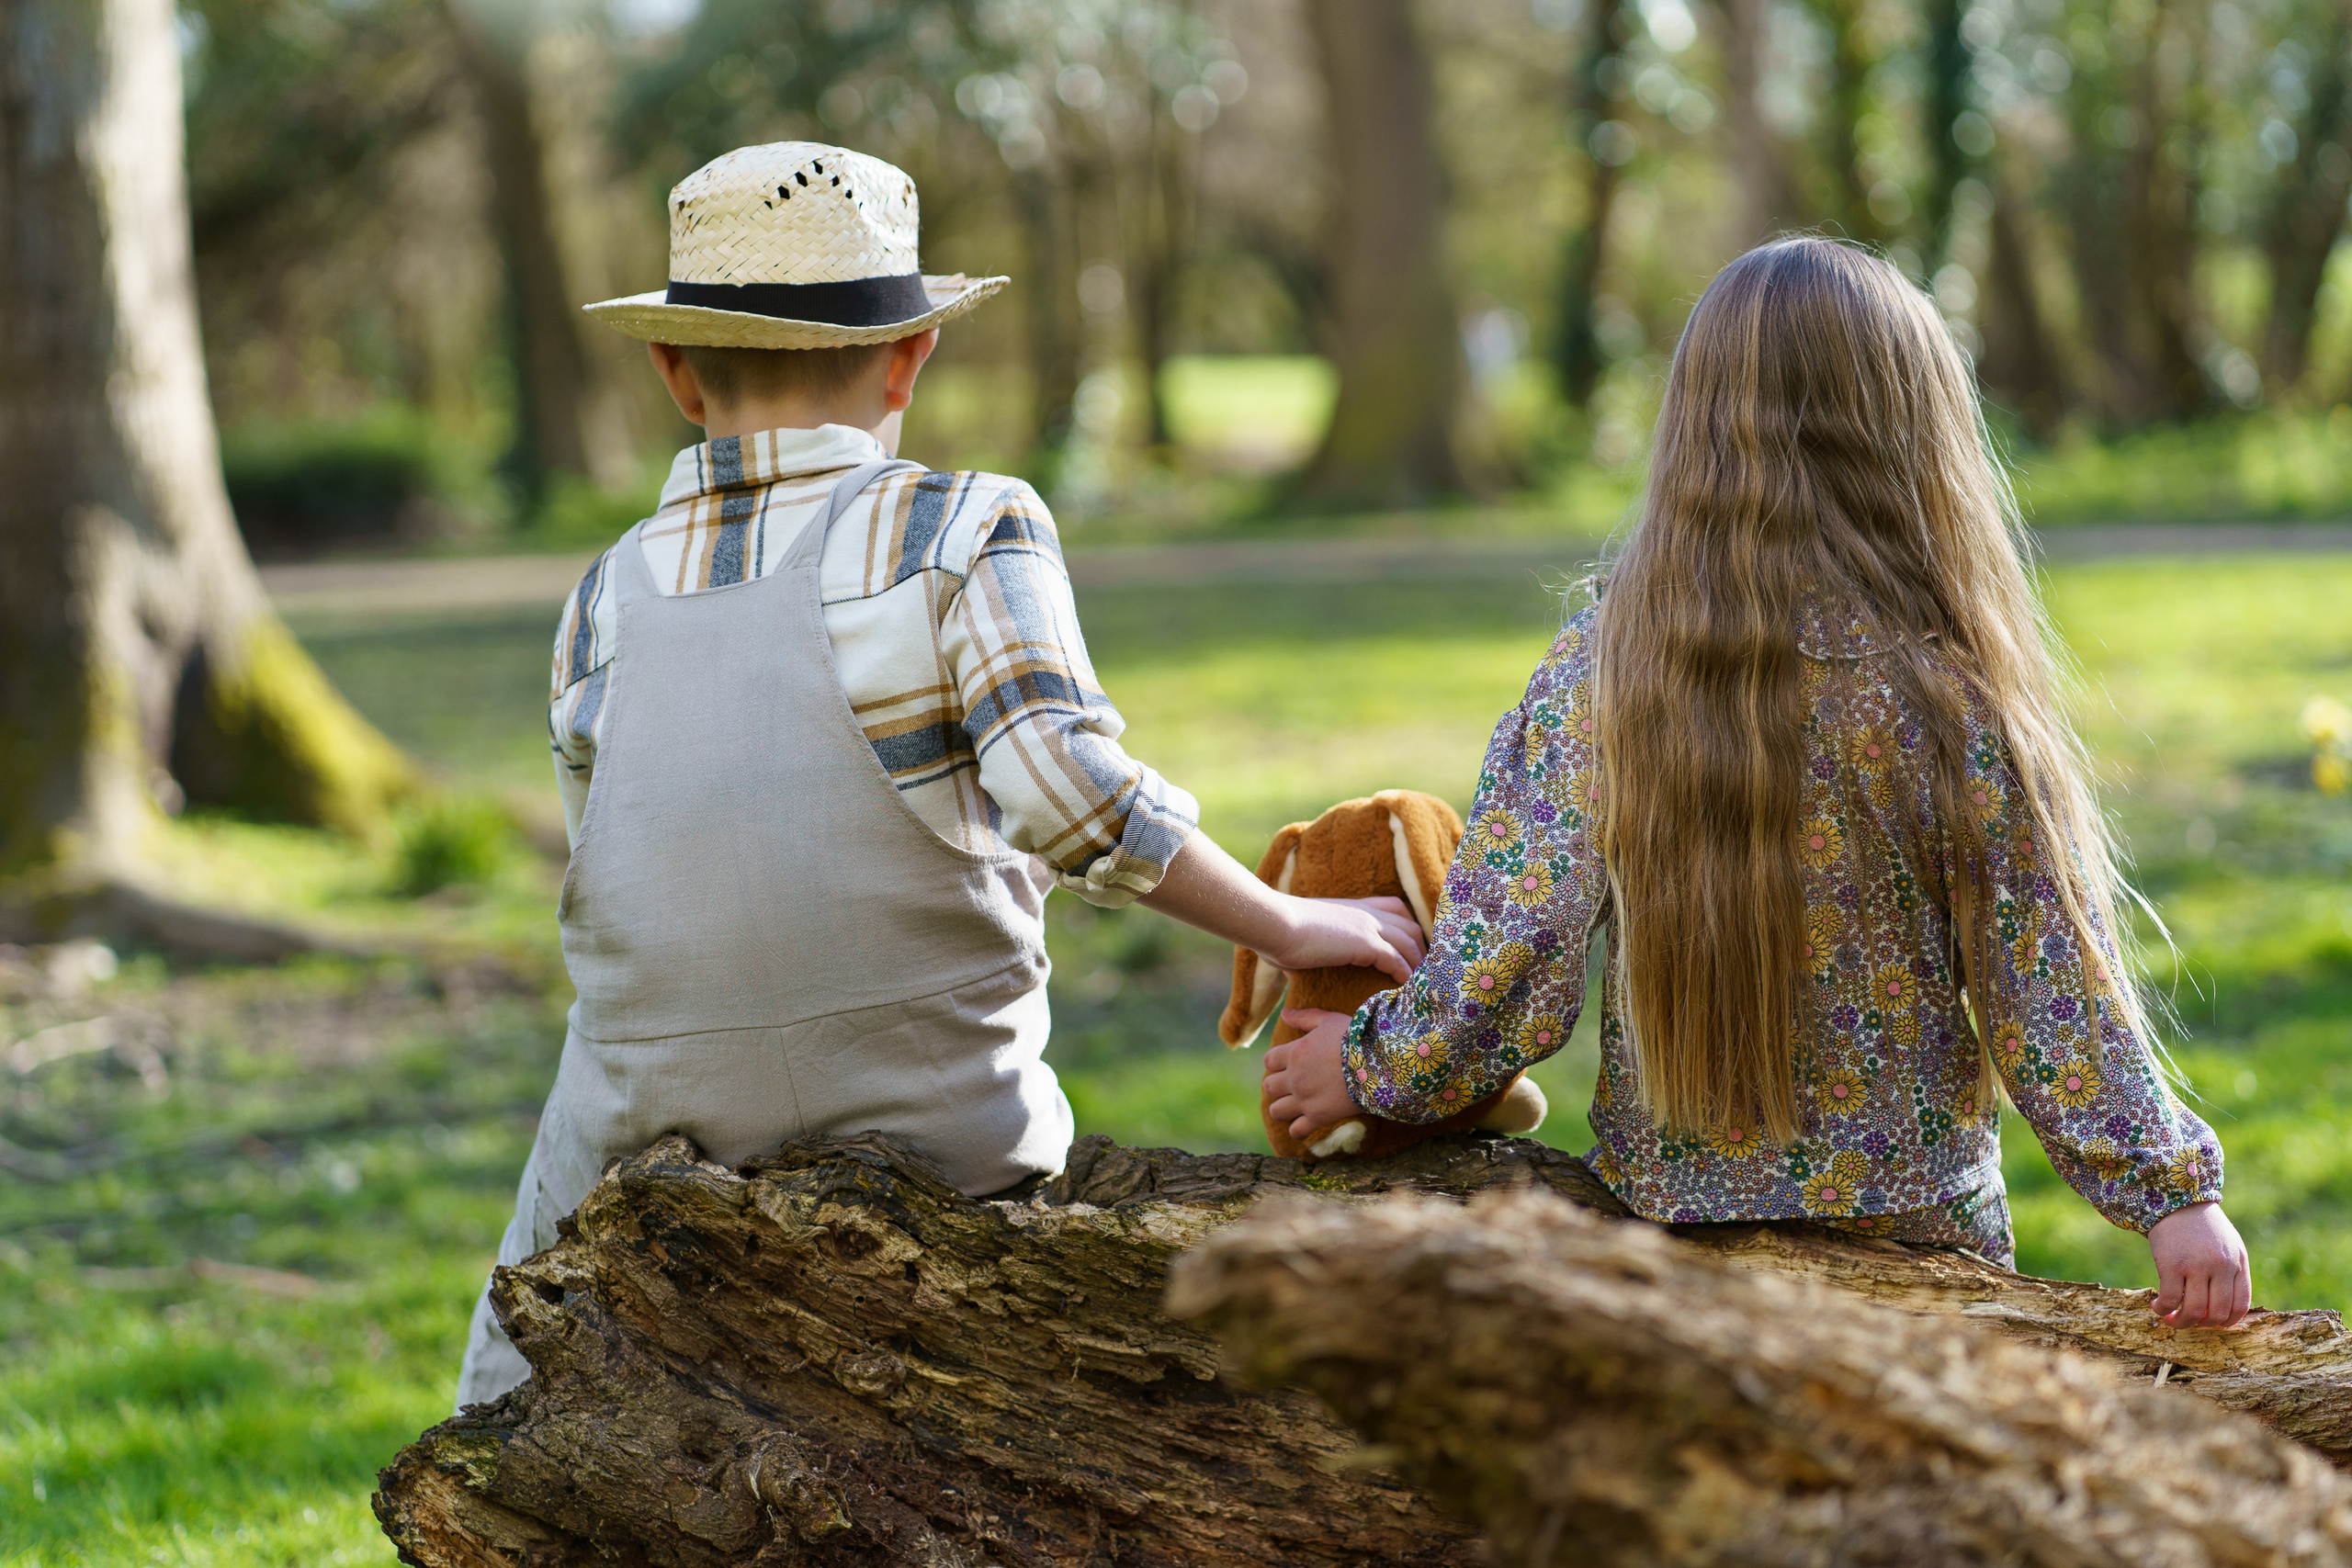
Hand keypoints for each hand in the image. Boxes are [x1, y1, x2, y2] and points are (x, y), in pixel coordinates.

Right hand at [1264, 896, 1425, 986]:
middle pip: (1411, 925)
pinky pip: (1396, 960)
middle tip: (1425, 972)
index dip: (1407, 928)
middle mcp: (1366, 912)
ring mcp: (1368, 925)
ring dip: (1418, 964)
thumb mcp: (1300, 941)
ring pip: (1410, 941)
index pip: (1396, 908)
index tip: (1411, 949)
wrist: (1275, 925)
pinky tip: (1405, 988)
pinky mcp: (1365, 942)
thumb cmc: (1279, 934)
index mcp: (1353, 907)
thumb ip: (1306, 954)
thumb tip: (1293, 974)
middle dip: (1421, 948)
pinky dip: (1404, 974)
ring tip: (1422, 985)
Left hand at [1265, 1008, 1359, 1138]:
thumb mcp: (1328, 1020)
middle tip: (1291, 1084)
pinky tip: (1305, 1123)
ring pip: (1276, 1110)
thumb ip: (1304, 1017)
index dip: (1276, 1062)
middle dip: (1277, 1085)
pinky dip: (1297, 1129)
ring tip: (1294, 1106)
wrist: (1377, 1063)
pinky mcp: (1318, 1116)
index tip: (1288, 1063)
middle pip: (1269, 1086)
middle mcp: (1294, 1078)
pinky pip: (1297, 1130)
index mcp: (1293, 1053)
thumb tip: (1284, 1013)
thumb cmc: (1354, 1037)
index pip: (1269, 1061)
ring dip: (1282, 1108)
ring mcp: (1304, 1099)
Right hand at [2148, 1201, 2251, 1328]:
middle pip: (2216, 1313)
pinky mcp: (2171, 1264)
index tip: (2211, 1323)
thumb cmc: (2202, 1226)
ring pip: (2194, 1311)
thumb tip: (2223, 1309)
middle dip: (2202, 1326)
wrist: (2175, 1199)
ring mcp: (2196, 1266)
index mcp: (2237, 1262)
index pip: (2240, 1306)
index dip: (2226, 1321)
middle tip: (2188, 1322)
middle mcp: (2220, 1266)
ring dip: (2181, 1322)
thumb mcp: (2228, 1245)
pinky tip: (2157, 1306)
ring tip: (2170, 1319)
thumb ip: (2232, 1273)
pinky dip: (2162, 1309)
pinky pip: (2169, 1299)